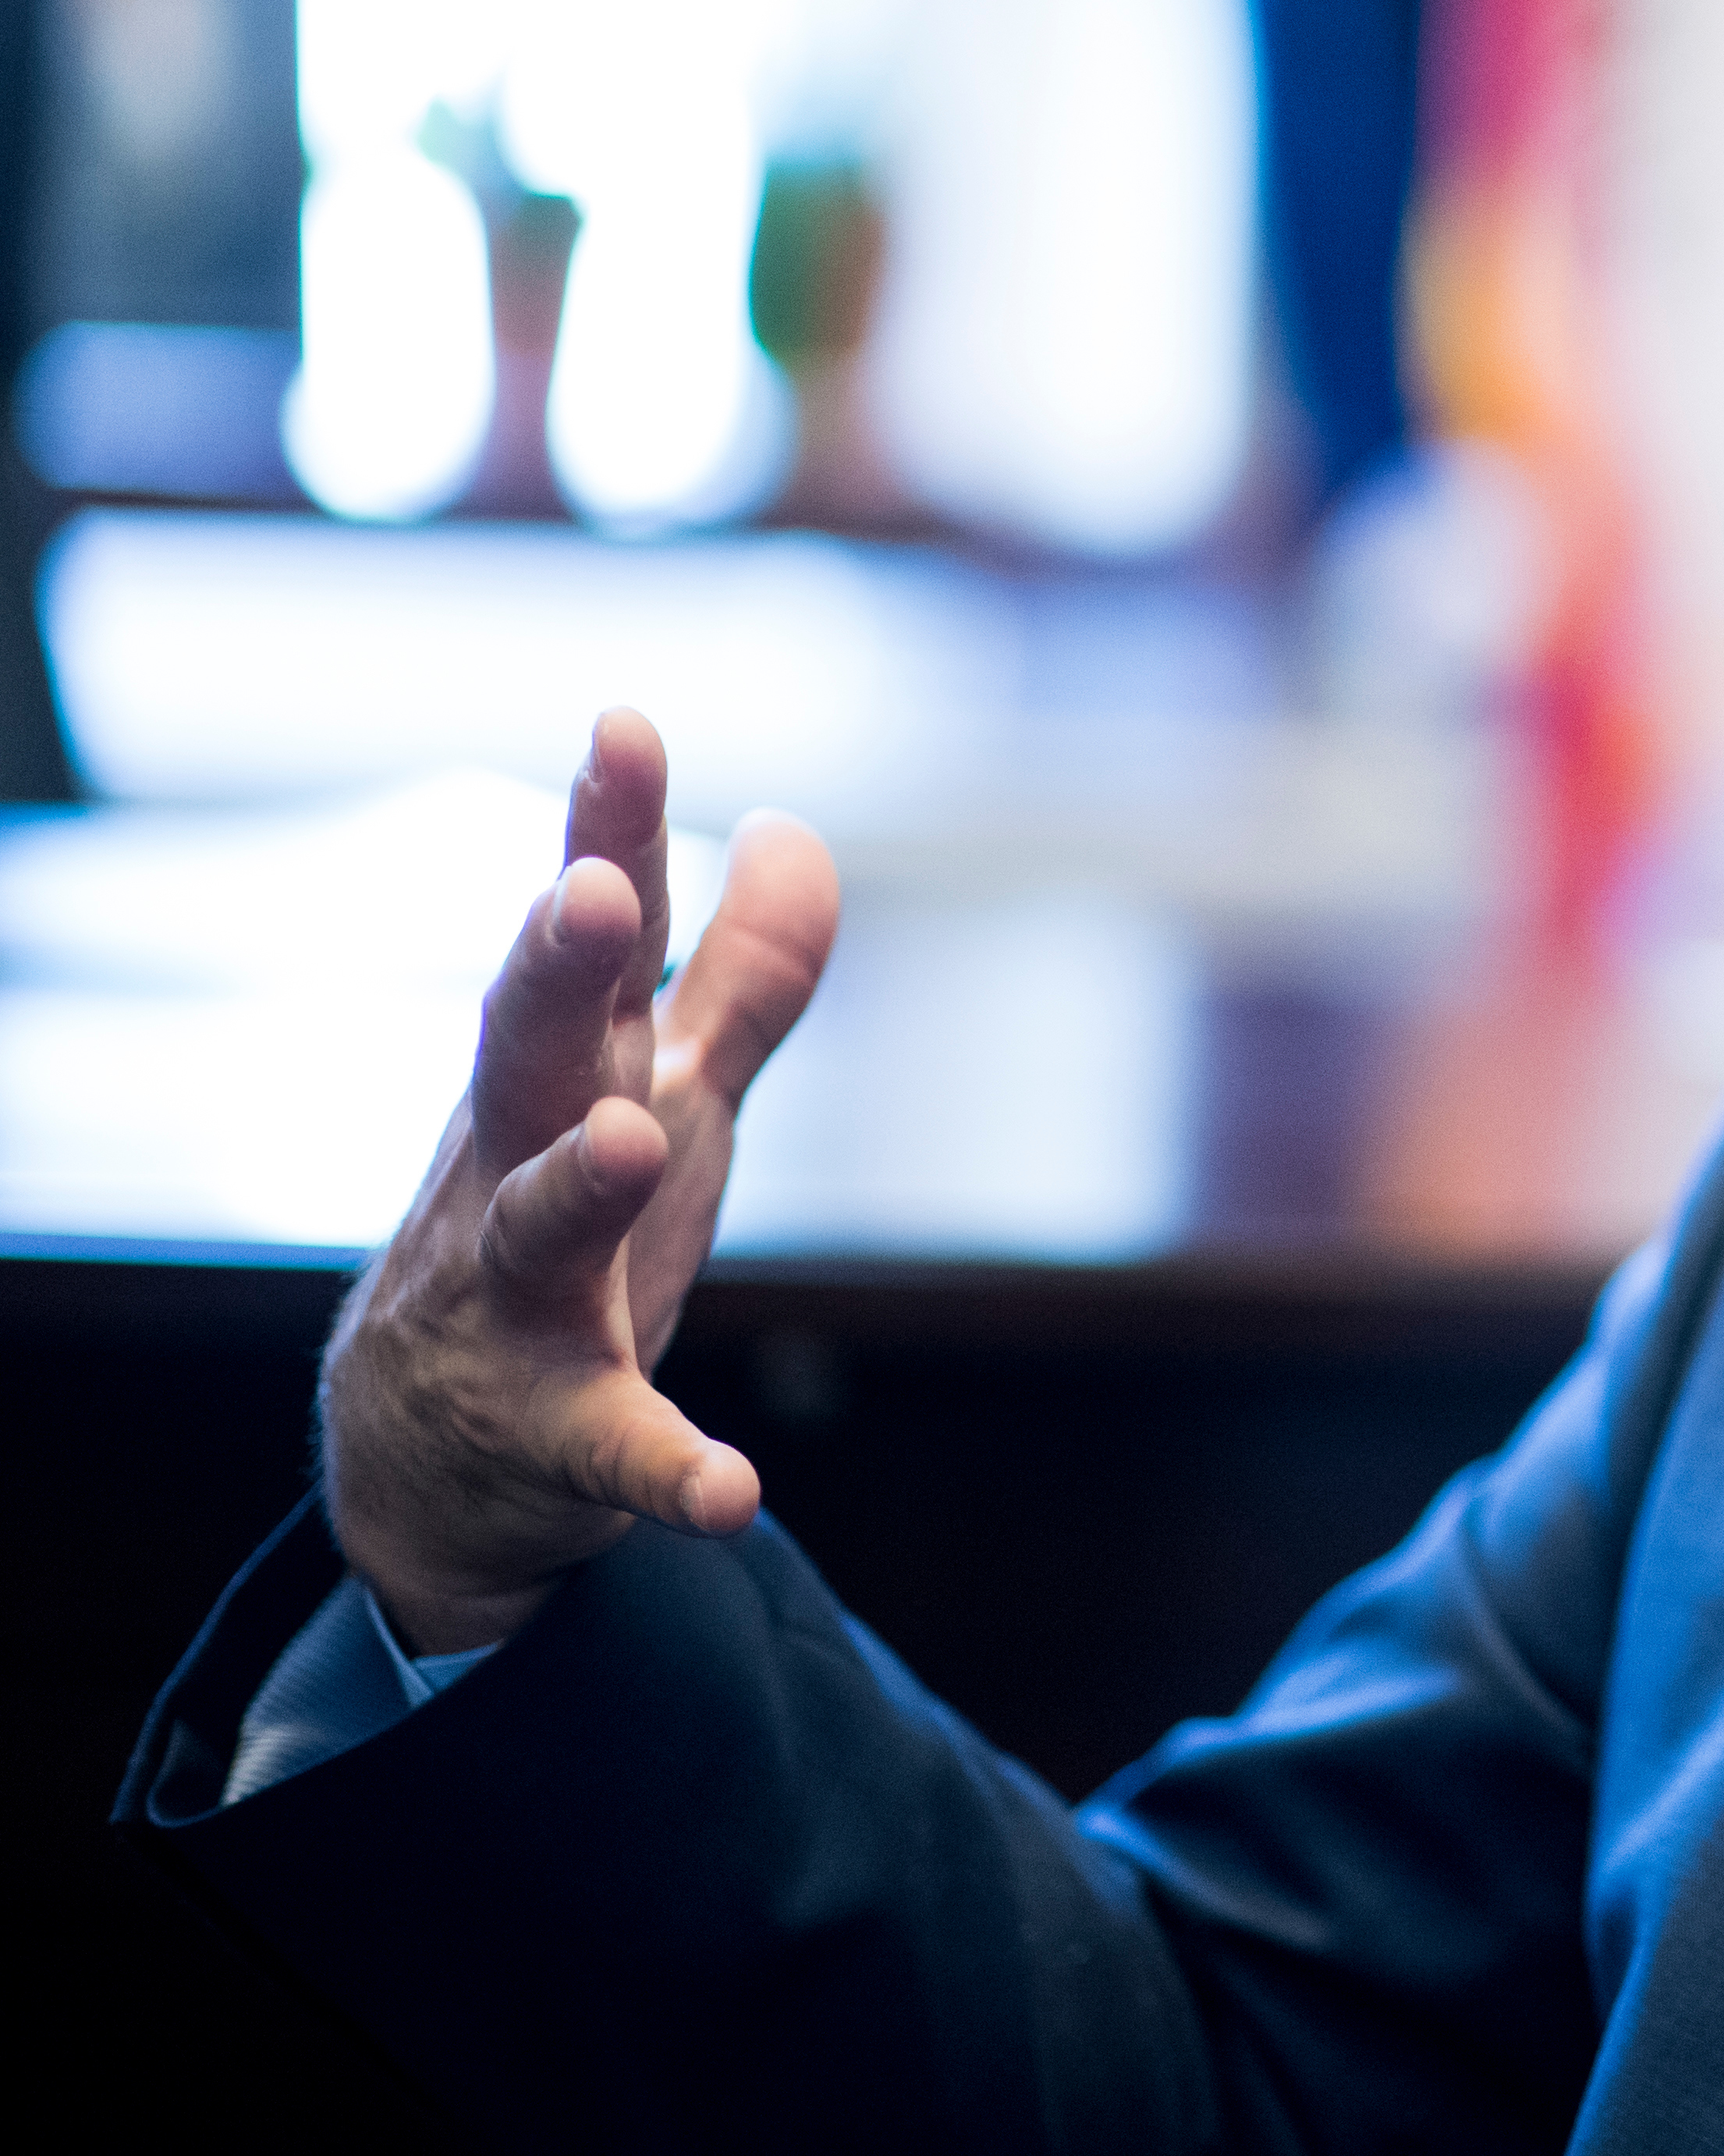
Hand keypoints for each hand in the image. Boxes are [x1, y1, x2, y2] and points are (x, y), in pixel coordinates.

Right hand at [321, 710, 838, 1653]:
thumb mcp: (658, 1092)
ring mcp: (521, 1306)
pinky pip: (614, 1450)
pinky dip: (669, 1468)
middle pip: (527, 1054)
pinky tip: (730, 1492)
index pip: (588, 940)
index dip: (605, 829)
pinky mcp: (556, 1437)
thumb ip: (736, 977)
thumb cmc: (559, 1234)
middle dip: (551, 973)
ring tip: (637, 1133)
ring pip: (535, 1232)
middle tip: (583, 890)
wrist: (435, 1459)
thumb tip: (796, 827)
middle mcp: (517, 1170)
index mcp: (564, 1079)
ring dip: (581, 1181)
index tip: (621, 723)